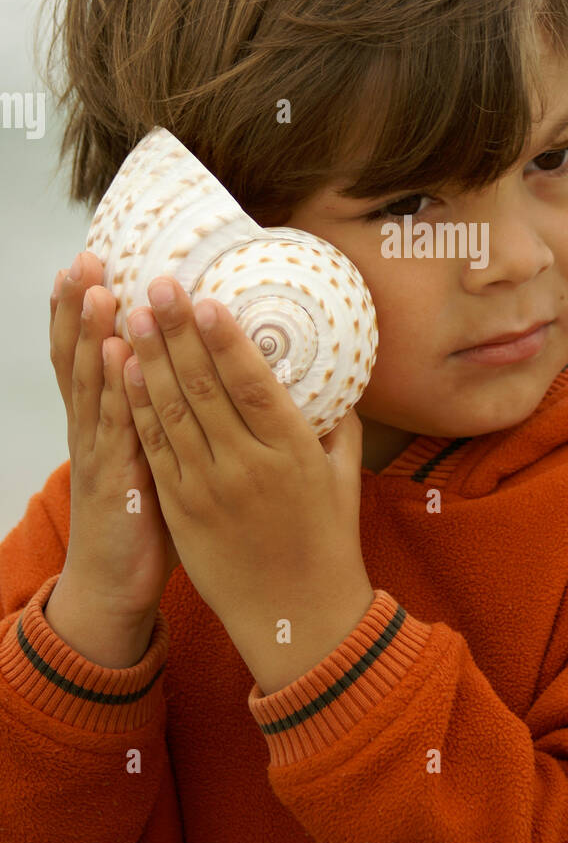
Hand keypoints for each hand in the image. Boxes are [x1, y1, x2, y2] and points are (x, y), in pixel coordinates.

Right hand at [49, 252, 179, 620]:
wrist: (114, 585)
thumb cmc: (145, 518)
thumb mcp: (152, 458)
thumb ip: (172, 418)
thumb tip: (211, 380)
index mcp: (107, 417)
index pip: (92, 350)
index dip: (90, 309)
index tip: (95, 260)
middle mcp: (95, 426)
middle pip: (81, 354)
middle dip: (83, 305)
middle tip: (86, 257)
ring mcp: (101, 452)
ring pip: (92, 383)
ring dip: (93, 333)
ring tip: (100, 287)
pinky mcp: (116, 480)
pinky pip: (114, 428)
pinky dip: (113, 389)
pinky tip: (116, 355)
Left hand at [120, 277, 370, 673]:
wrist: (299, 617)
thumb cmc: (328, 543)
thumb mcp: (345, 477)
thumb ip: (338, 424)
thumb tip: (330, 378)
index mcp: (292, 453)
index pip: (251, 384)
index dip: (224, 339)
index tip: (206, 299)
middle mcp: (247, 467)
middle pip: (203, 387)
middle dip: (177, 332)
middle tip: (158, 286)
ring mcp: (209, 490)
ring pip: (171, 413)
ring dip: (149, 360)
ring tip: (134, 316)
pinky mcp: (182, 511)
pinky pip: (156, 451)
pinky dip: (138, 409)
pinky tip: (126, 374)